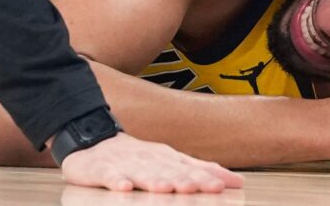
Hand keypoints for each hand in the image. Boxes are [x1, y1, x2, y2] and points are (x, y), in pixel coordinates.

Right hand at [58, 131, 241, 192]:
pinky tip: (123, 187)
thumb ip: (201, 170)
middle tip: (200, 188)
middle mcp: (149, 160)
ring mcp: (125, 165)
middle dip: (185, 180)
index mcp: (166, 158)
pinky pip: (109, 176)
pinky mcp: (102, 171)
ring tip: (167, 188)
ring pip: (142, 174)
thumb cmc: (136, 157)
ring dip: (155, 180)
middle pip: (169, 171)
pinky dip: (116, 181)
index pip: (189, 168)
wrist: (93, 141)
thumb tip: (236, 180)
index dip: (205, 177)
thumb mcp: (170, 160)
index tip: (222, 186)